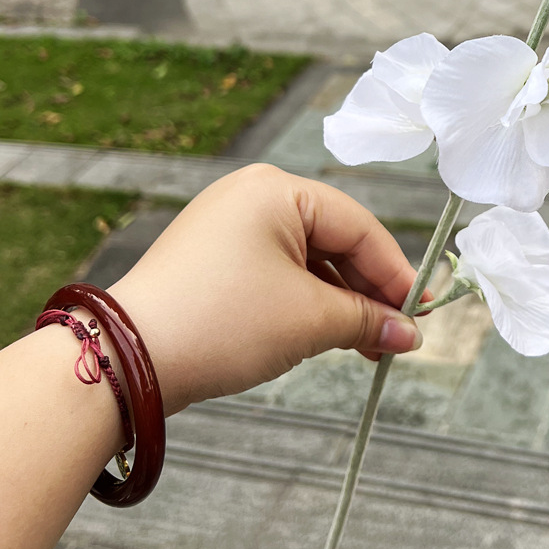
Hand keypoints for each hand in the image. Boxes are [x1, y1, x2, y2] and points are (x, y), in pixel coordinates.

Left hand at [110, 164, 422, 414]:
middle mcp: (251, 195)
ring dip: (338, 303)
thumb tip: (408, 332)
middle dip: (367, 292)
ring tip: (365, 346)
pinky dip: (305, 303)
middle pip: (334, 240)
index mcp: (277, 190)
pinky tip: (326, 336)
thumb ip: (367, 319)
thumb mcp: (310, 320)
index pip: (359, 226)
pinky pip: (276, 272)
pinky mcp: (212, 258)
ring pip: (307, 260)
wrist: (129, 359)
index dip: (394, 273)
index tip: (418, 313)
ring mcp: (227, 225)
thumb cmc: (222, 323)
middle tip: (396, 335)